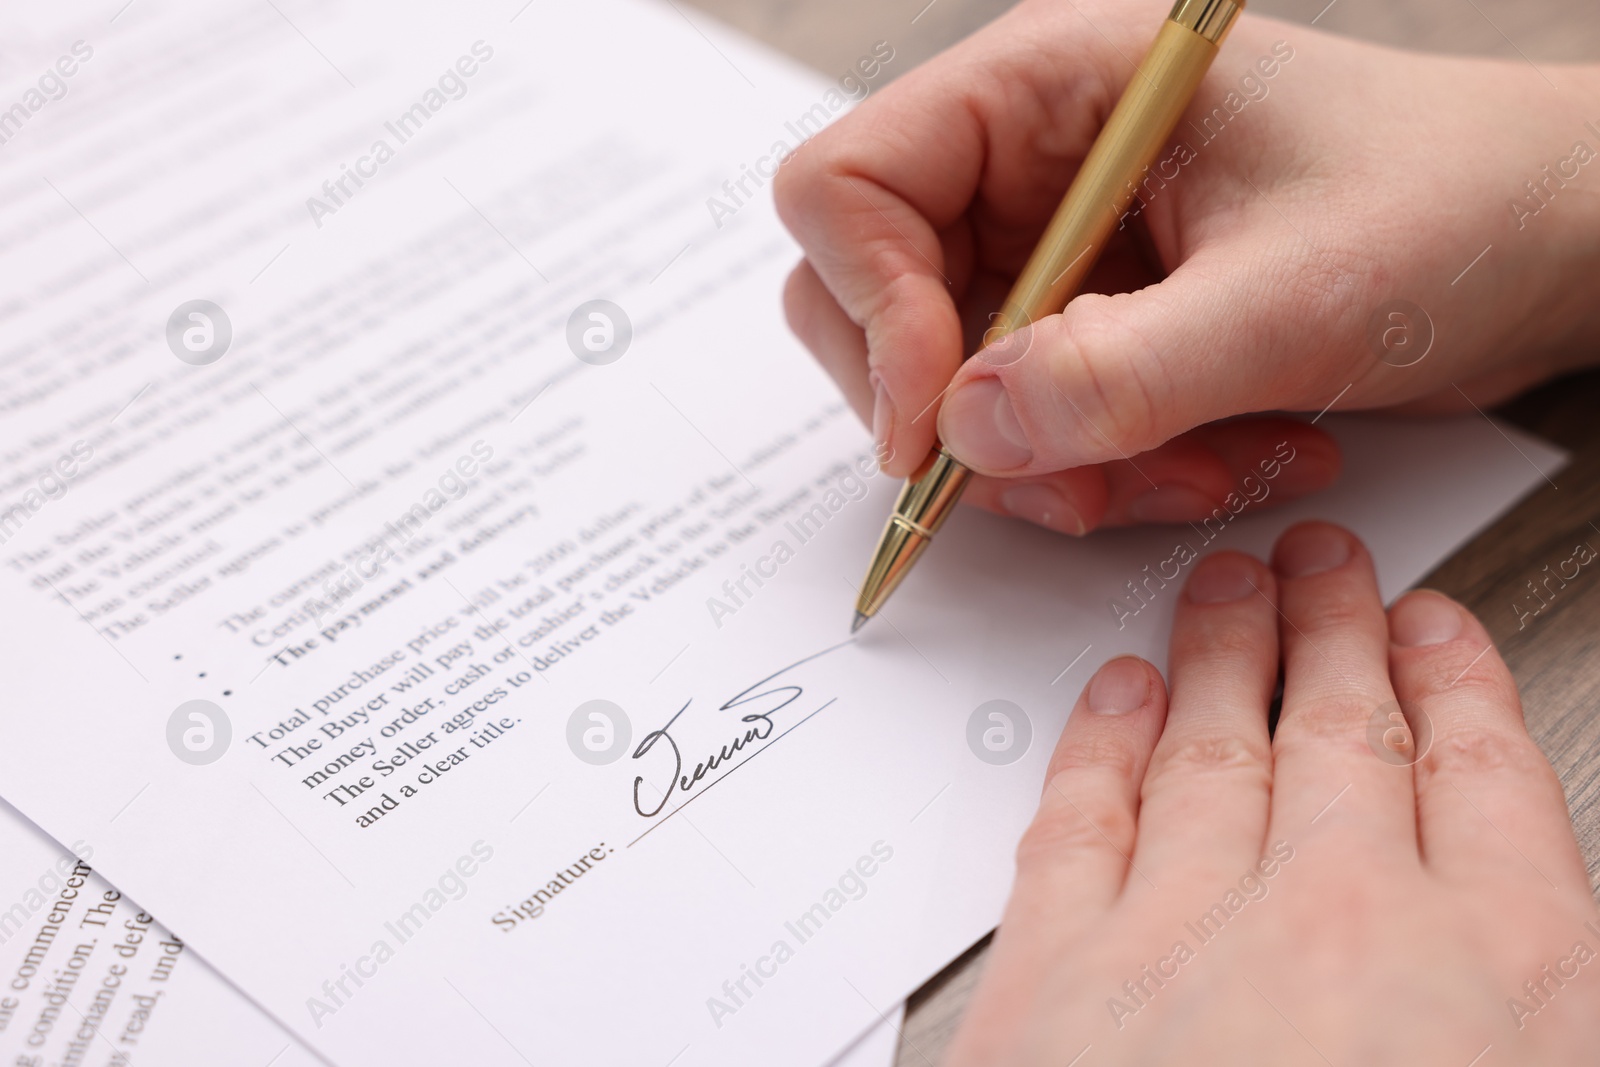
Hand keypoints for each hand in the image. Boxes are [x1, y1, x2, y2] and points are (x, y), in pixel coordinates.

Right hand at [774, 0, 1599, 533]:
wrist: (1544, 243)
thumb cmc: (1450, 207)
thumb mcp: (1292, 299)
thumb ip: (1120, 372)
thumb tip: (960, 434)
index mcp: (1047, 89)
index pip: (849, 185)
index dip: (868, 309)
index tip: (937, 423)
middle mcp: (1026, 163)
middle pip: (874, 304)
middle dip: (969, 419)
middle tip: (1078, 476)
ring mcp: (1053, 247)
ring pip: (955, 390)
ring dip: (1060, 465)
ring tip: (1200, 472)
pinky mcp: (1091, 320)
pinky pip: (1033, 427)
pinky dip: (1107, 472)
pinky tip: (1220, 462)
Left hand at [944, 522, 1599, 1065]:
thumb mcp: (1535, 1065)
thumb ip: (1541, 1001)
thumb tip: (1522, 965)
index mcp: (1501, 985)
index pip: (1488, 783)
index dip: (1460, 688)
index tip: (1437, 627)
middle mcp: (1343, 928)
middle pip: (1347, 735)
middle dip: (1339, 633)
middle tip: (1327, 562)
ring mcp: (1185, 938)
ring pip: (1216, 747)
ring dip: (1226, 655)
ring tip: (1231, 587)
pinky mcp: (1050, 980)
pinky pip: (1082, 818)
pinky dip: (1103, 744)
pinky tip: (1118, 693)